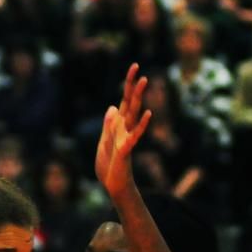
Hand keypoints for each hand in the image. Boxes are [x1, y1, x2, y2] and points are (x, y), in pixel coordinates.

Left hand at [95, 63, 151, 199]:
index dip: (127, 85)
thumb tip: (112, 107)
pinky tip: (148, 113)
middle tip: (137, 67)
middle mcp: (125, 128)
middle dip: (132, 86)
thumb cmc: (109, 166)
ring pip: (133, 114)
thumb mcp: (104, 142)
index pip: (124, 101)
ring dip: (138, 97)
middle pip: (130, 103)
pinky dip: (141, 124)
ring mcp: (127, 137)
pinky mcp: (126, 149)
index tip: (133, 67)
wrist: (112, 185)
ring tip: (144, 81)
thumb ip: (108, 125)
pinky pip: (135, 135)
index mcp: (118, 126)